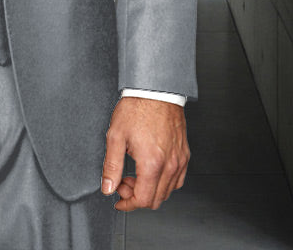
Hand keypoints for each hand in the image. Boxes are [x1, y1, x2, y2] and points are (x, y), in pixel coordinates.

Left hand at [101, 96, 189, 210]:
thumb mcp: (116, 135)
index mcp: (152, 163)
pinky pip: (178, 179)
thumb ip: (111, 165)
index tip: (118, 198)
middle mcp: (169, 164)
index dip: (128, 203)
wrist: (156, 90)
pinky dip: (164, 182)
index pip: (143, 199)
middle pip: (156, 199)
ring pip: (168, 191)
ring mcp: (179, 160)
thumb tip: (107, 187)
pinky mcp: (184, 154)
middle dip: (136, 196)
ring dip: (150, 190)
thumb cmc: (137, 107)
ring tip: (135, 174)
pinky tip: (152, 171)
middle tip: (123, 181)